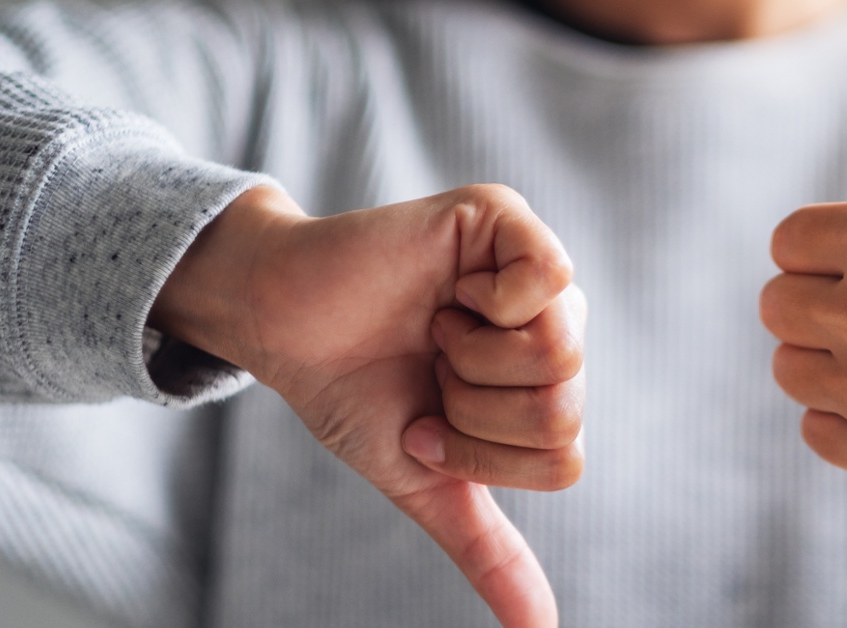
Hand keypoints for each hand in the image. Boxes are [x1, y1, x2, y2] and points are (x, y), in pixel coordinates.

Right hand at [151, 184, 583, 627]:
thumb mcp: (428, 478)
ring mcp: (535, 269)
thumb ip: (489, 549)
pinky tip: (451, 294)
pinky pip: (550, 278)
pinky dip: (490, 306)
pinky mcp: (506, 218)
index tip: (429, 420)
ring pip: (560, 352)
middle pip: (566, 406)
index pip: (565, 456)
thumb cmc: (355, 392)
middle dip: (474, 411)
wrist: (280, 327)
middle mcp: (555, 325)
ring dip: (472, 361)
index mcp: (546, 385)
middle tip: (431, 371)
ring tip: (435, 331)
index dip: (484, 455)